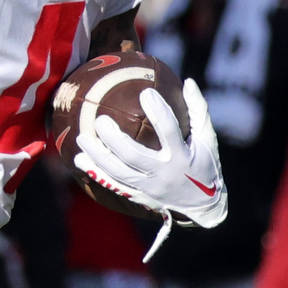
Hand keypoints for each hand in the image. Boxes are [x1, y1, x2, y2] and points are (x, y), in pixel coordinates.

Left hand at [74, 76, 226, 229]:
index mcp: (182, 156)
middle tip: (99, 120)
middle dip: (114, 139)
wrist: (201, 206)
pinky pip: (112, 184)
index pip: (169, 131)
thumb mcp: (207, 139)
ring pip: (118, 172)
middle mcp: (163, 173)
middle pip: (134, 155)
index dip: (159, 111)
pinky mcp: (137, 196)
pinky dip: (95, 172)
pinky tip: (79, 160)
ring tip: (82, 138)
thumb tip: (188, 81)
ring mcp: (148, 187)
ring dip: (97, 156)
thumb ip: (198, 111)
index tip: (146, 92)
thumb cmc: (204, 165)